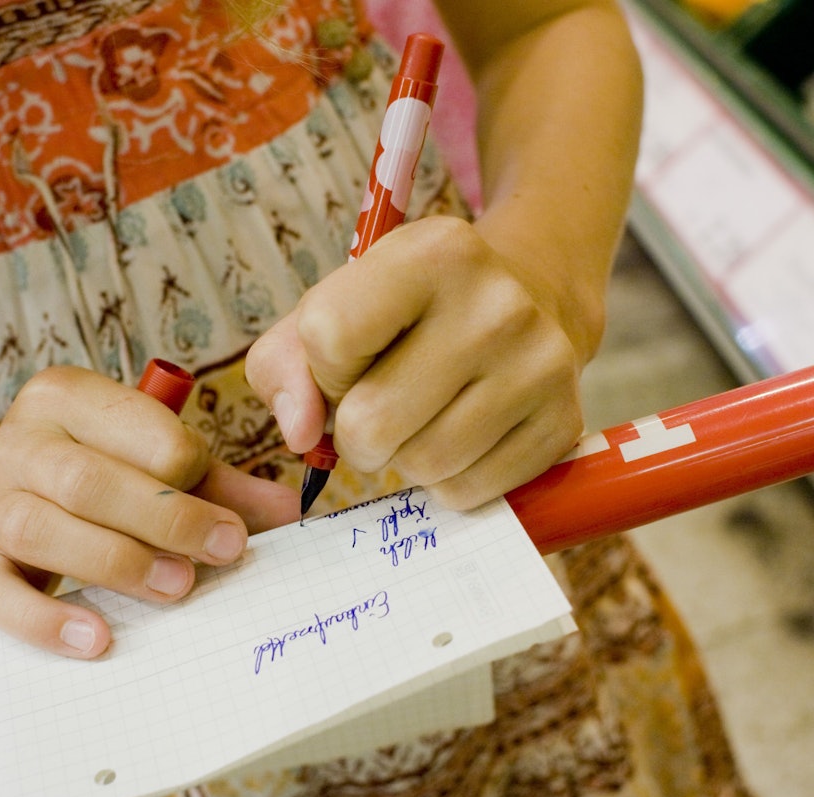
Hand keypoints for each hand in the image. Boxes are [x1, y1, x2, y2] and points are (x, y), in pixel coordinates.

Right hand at [0, 366, 297, 658]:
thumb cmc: (95, 468)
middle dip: (163, 518)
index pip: (134, 425)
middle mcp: (20, 442)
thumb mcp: (150, 458)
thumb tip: (289, 513)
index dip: (186, 470)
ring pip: (42, 529)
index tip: (232, 516)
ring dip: (117, 562)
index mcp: (65, 396)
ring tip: (176, 589)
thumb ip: (217, 482)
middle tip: (223, 551)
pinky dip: (47, 620)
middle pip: (88, 479)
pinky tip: (97, 639)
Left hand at [245, 215, 588, 509]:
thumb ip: (282, 366)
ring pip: (422, 466)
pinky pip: (468, 492)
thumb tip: (300, 434)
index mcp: (431, 253)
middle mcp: (497, 304)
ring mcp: (540, 365)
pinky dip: (447, 482)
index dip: (324, 369)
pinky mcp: (564, 423)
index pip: (329, 337)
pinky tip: (460, 437)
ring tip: (422, 418)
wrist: (529, 297)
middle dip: (356, 431)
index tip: (351, 360)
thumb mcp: (334, 306)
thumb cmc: (407, 314)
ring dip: (403, 458)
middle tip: (378, 407)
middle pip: (371, 421)